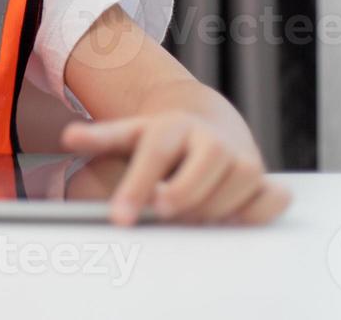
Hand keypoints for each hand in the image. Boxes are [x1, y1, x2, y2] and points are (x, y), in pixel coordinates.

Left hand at [61, 112, 291, 225]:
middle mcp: (212, 140)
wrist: (207, 123)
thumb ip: (101, 138)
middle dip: (178, 199)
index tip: (119, 218)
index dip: (136, 188)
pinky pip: (271, 199)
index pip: (153, 156)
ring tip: (188, 217)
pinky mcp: (265, 178)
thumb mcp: (129, 134)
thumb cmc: (161, 138)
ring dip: (210, 211)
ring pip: (236, 187)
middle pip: (199, 175)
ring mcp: (243, 157)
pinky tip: (231, 218)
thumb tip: (68, 137)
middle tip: (161, 214)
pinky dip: (256, 213)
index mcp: (173, 127)